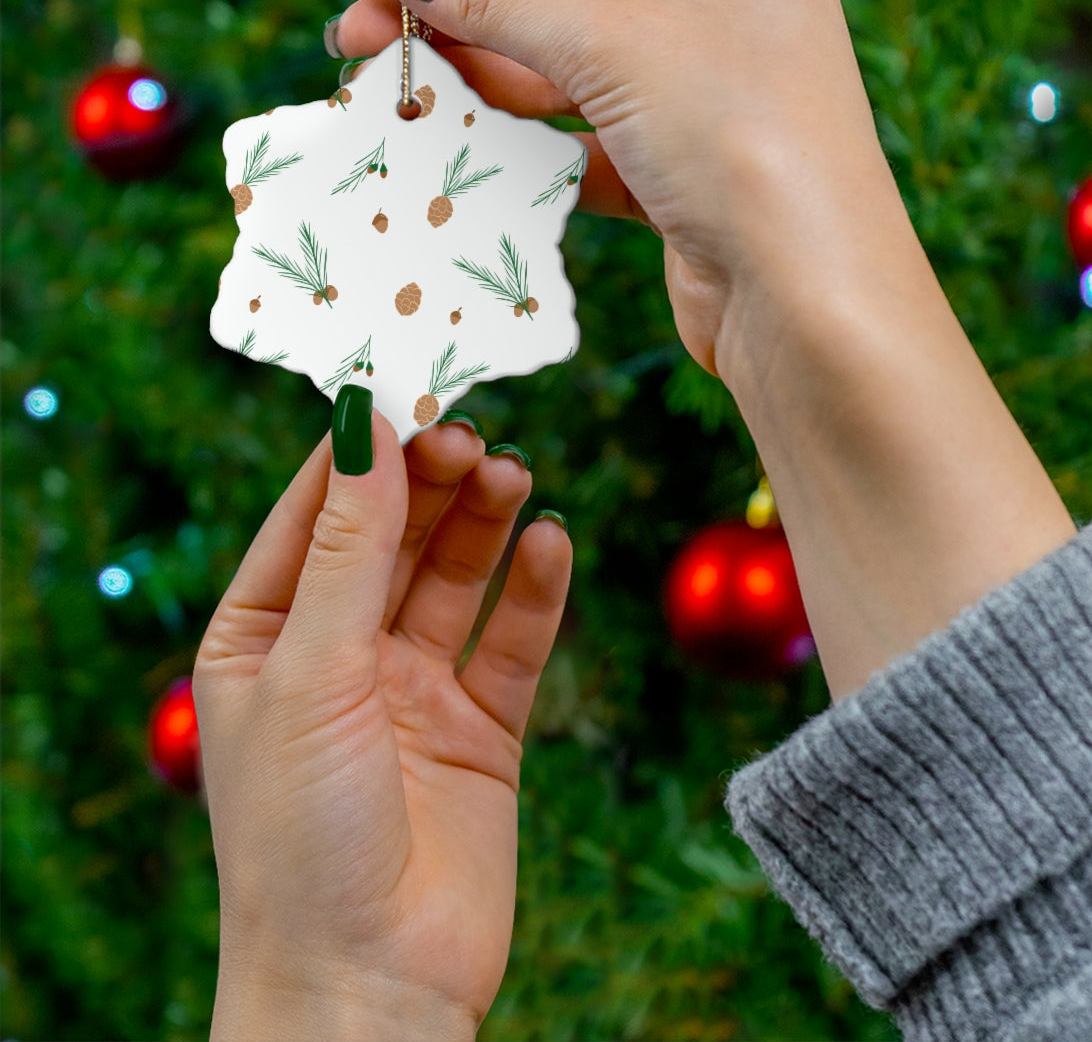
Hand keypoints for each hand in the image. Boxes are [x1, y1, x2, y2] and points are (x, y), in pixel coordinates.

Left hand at [193, 414, 569, 1039]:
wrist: (370, 985)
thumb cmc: (301, 836)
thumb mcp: (311, 672)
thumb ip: (347, 549)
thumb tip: (363, 425)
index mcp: (263, 637)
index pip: (313, 514)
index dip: (358, 451)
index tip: (405, 385)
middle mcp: (338, 655)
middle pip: (392, 536)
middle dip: (430, 481)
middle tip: (472, 433)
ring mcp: (413, 690)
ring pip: (455, 577)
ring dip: (484, 522)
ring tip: (515, 473)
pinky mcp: (481, 728)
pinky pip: (512, 641)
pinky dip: (534, 591)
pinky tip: (551, 543)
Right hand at [335, 0, 896, 377]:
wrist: (809, 307)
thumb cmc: (742, 146)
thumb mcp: (618, 50)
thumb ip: (506, 1)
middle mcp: (724, 11)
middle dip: (463, 19)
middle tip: (359, 40)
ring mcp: (703, 97)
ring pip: (569, 75)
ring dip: (485, 86)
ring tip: (398, 94)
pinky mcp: (681, 175)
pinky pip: (585, 143)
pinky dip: (527, 149)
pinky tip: (462, 151)